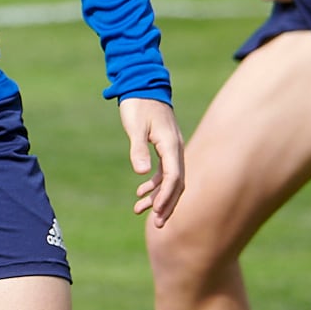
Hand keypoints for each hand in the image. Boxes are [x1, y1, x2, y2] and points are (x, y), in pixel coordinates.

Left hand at [120, 97, 184, 227]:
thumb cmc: (138, 104)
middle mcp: (175, 148)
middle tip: (157, 224)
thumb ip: (138, 148)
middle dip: (167, 204)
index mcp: (170, 145)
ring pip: (170, 179)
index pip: (173, 177)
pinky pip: (164, 171)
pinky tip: (141, 193)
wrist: (143, 85)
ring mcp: (171, 148)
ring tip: (140, 212)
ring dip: (158, 197)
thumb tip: (141, 173)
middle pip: (176, 183)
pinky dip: (154, 184)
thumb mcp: (134, 126)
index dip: (166, 196)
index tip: (157, 212)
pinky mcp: (164, 147)